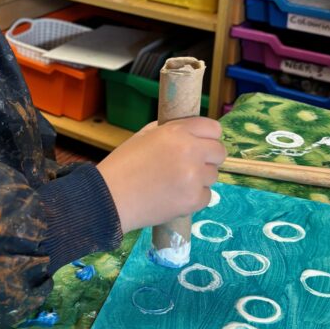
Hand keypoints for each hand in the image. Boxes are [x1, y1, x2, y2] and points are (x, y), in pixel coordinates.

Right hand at [96, 116, 226, 233]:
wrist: (110, 198)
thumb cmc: (123, 165)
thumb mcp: (144, 136)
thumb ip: (171, 131)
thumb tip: (190, 132)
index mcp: (177, 132)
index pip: (213, 128)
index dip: (208, 136)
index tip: (200, 144)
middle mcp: (191, 151)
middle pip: (220, 152)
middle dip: (209, 158)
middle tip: (191, 166)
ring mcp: (194, 177)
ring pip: (213, 175)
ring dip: (200, 179)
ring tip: (176, 183)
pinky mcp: (194, 200)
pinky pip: (207, 196)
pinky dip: (194, 197)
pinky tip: (174, 197)